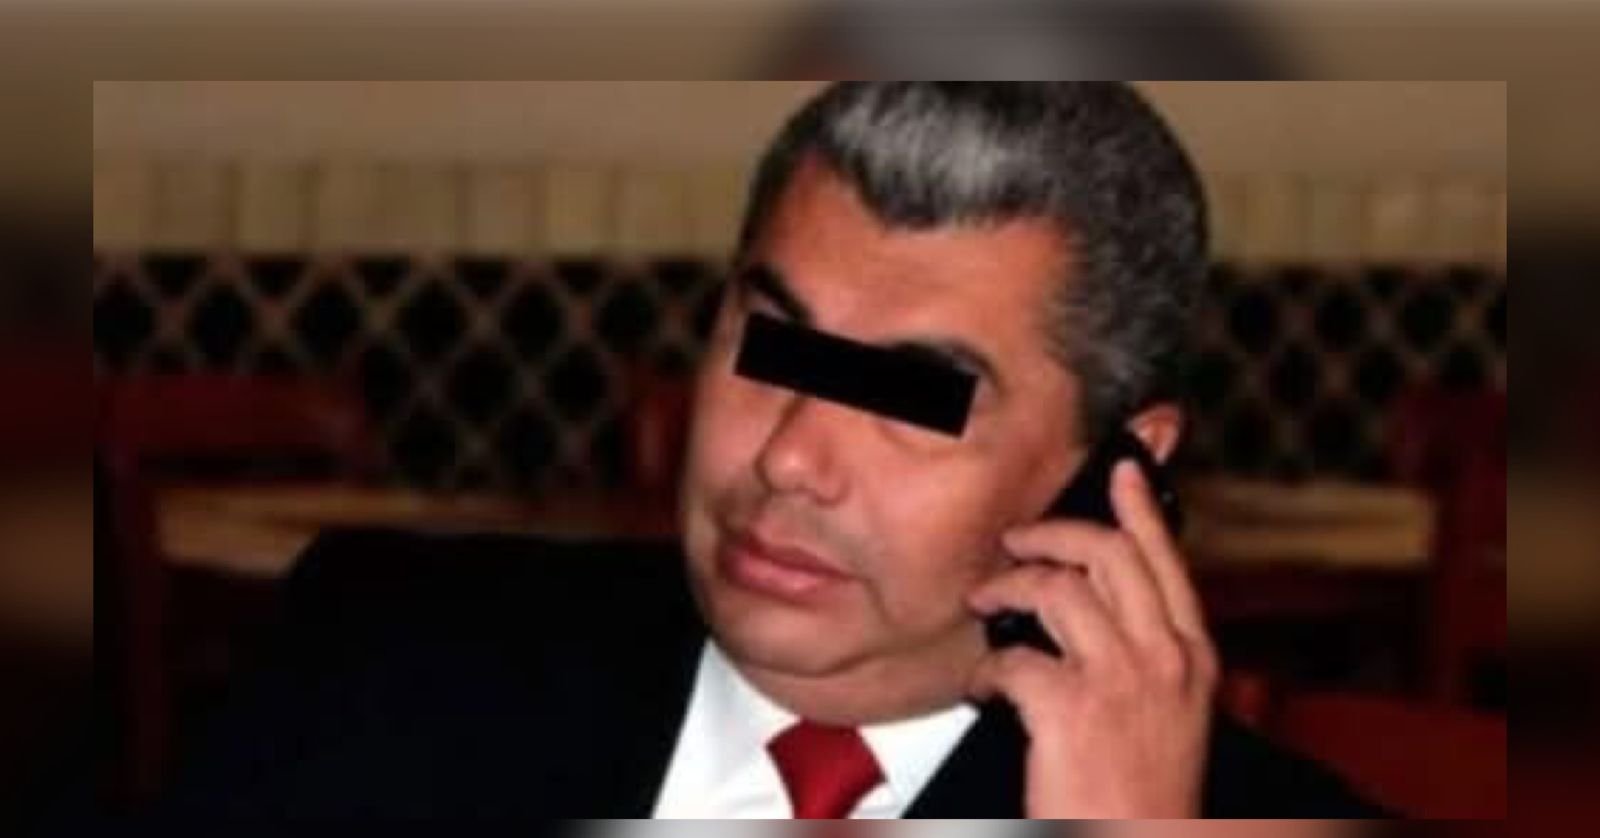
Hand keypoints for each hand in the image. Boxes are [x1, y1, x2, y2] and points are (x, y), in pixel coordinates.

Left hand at [967, 461, 1218, 818]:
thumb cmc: (1143, 794)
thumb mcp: (1168, 713)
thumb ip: (1144, 653)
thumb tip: (1096, 602)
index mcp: (1190, 658)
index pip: (1164, 560)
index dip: (1139, 507)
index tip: (1120, 471)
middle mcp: (1161, 660)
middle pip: (1108, 554)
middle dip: (1052, 532)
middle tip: (1017, 539)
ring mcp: (1119, 682)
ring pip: (1057, 589)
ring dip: (1008, 588)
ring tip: (986, 601)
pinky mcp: (1070, 710)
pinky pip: (1014, 660)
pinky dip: (986, 669)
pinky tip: (983, 685)